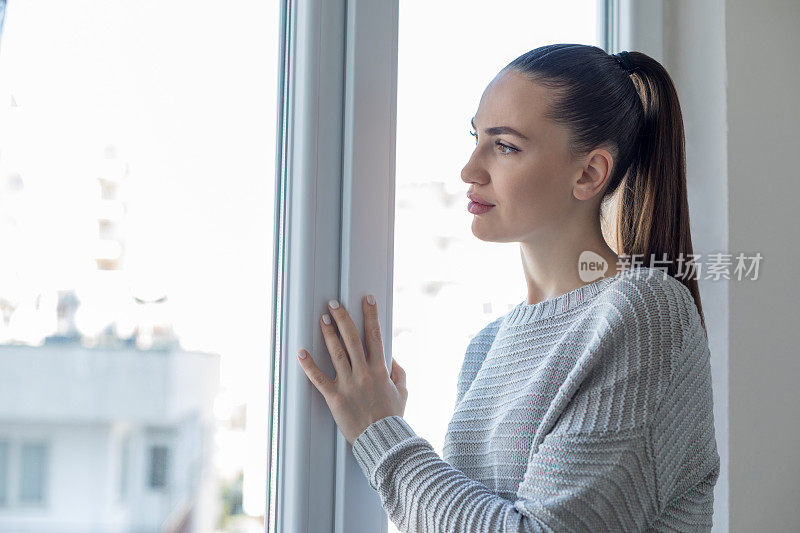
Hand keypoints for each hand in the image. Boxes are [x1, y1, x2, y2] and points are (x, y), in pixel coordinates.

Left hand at [297, 294, 407, 444]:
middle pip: (353, 339)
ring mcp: (348, 385)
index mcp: (381, 370)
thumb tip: (391, 358)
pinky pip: (319, 379)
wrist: (383, 442)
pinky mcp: (335, 398)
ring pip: (336, 353)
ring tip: (322, 318)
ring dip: (328, 334)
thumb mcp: (403, 392)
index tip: (367, 299)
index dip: (371, 315)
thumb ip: (399, 372)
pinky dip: (308, 365)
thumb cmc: (392, 417)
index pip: (375, 336)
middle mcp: (364, 373)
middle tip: (334, 303)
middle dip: (343, 318)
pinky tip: (300, 352)